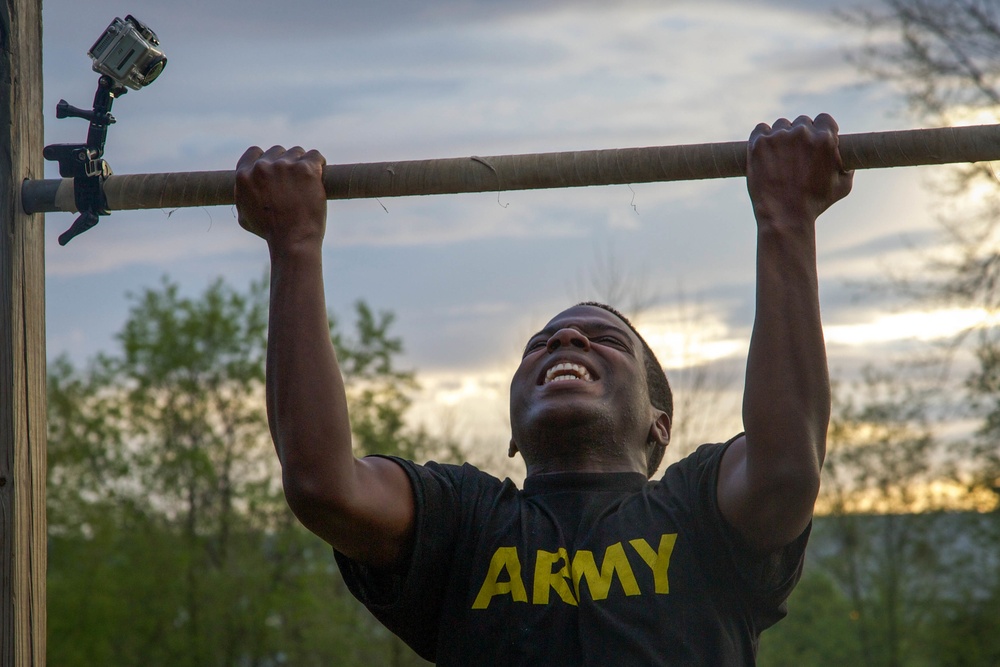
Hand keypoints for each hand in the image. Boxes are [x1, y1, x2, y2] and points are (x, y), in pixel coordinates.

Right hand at [235, 145, 327, 248]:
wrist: (292, 241)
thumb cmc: (270, 232)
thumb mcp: (245, 215)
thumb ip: (243, 195)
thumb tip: (244, 185)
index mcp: (244, 175)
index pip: (255, 152)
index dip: (266, 159)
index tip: (276, 169)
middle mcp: (263, 167)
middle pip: (277, 151)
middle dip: (286, 163)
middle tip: (295, 181)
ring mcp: (285, 166)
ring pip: (297, 152)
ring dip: (302, 164)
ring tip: (307, 183)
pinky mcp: (306, 169)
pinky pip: (315, 155)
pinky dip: (319, 163)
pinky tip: (320, 175)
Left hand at [746, 114, 853, 228]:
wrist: (785, 216)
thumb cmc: (815, 204)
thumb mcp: (843, 186)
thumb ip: (847, 166)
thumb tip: (845, 157)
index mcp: (825, 138)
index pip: (824, 119)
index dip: (821, 129)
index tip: (815, 139)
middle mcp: (802, 133)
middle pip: (802, 122)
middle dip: (801, 135)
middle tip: (796, 153)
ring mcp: (778, 137)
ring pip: (781, 126)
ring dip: (781, 136)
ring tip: (780, 156)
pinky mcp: (758, 144)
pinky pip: (760, 129)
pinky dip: (762, 137)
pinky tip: (765, 149)